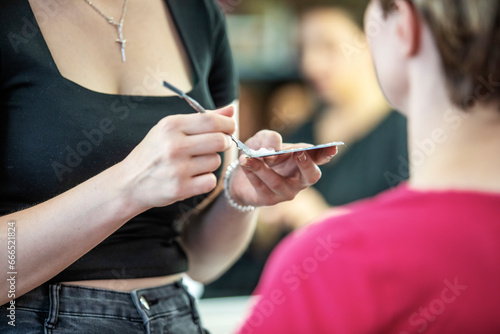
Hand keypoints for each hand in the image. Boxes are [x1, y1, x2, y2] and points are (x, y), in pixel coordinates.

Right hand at [117, 106, 235, 209]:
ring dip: (211, 163)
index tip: (230, 128)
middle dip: (224, 143)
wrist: (129, 182)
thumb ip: (202, 119)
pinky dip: (206, 180)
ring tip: (194, 163)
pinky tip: (193, 177)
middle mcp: (174, 146)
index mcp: (171, 126)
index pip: (212, 121)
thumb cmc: (154, 152)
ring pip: (216, 162)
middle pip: (219, 141)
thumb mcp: (170, 129)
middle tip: (216, 146)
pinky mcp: (180, 189)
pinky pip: (210, 181)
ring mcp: (177, 169)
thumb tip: (231, 110)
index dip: (228, 124)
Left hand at [228, 130, 337, 206]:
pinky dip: (252, 174)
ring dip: (262, 168)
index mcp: (303, 161)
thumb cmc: (258, 153)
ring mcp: (287, 192)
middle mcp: (299, 179)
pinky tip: (244, 164)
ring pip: (278, 182)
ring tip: (247, 157)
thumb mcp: (261, 139)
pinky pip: (262, 188)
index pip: (319, 158)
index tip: (332, 148)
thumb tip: (274, 147)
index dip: (327, 154)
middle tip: (297, 153)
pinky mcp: (270, 200)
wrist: (239, 174)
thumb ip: (269, 138)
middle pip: (311, 176)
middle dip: (306, 164)